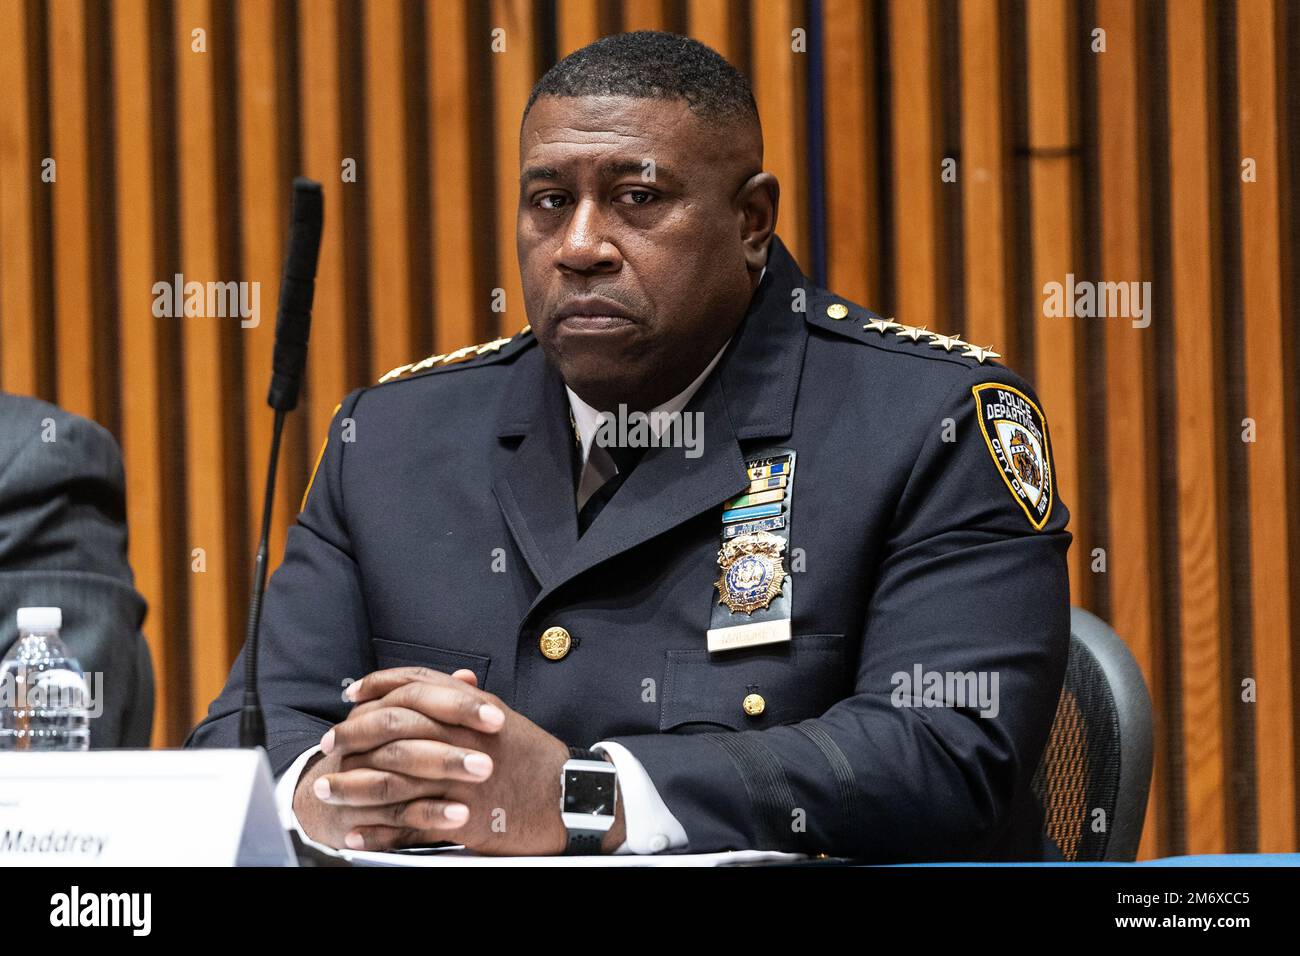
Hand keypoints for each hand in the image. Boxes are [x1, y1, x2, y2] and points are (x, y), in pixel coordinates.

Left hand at [295, 666, 624, 853]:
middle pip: (393, 728)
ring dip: (353, 786)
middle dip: (353, 735)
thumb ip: (467, 700)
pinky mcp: (464, 816)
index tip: (351, 696)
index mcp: (472, 708)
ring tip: (325, 791)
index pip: (415, 686)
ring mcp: (461, 778)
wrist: (569, 796)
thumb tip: (444, 682)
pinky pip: (410, 824)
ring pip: (393, 778)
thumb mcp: (502, 717)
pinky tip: (356, 834)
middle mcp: (462, 737)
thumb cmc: (534, 758)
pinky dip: (378, 832)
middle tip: (328, 745)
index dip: (378, 686)